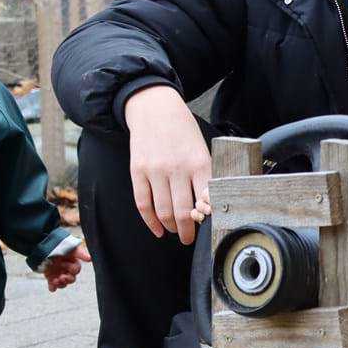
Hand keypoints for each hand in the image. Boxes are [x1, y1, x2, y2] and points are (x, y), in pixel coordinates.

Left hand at [42, 242, 92, 291]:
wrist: (45, 245)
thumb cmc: (60, 246)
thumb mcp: (70, 248)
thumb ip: (80, 254)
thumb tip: (90, 259)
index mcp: (72, 264)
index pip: (76, 270)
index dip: (71, 269)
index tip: (63, 263)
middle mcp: (66, 270)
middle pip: (71, 279)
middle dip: (67, 279)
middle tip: (62, 277)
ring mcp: (58, 274)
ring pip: (63, 284)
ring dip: (61, 284)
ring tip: (55, 281)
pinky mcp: (50, 278)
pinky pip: (53, 286)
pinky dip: (52, 288)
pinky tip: (52, 287)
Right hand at [124, 84, 210, 244]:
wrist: (154, 107)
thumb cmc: (182, 130)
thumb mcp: (202, 148)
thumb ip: (205, 175)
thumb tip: (209, 206)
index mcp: (198, 163)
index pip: (206, 201)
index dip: (208, 219)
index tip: (210, 229)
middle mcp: (177, 168)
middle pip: (183, 212)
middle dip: (188, 232)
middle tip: (190, 239)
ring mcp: (155, 170)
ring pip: (163, 211)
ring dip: (170, 228)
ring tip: (176, 233)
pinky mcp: (138, 171)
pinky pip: (143, 204)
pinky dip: (150, 222)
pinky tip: (157, 230)